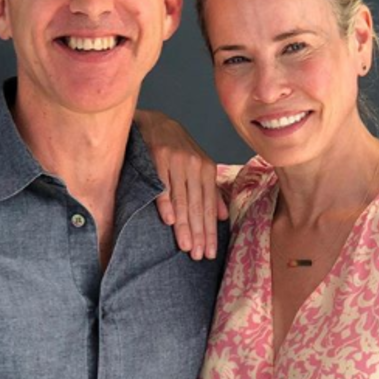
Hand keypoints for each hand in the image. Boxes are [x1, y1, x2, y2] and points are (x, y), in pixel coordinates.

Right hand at [135, 109, 227, 259]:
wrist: (155, 121)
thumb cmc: (177, 148)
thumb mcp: (199, 165)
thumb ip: (210, 190)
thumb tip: (223, 217)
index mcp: (206, 169)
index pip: (209, 206)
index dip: (209, 231)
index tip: (209, 252)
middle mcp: (194, 165)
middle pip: (197, 206)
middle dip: (198, 233)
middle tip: (197, 256)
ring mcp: (175, 161)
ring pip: (181, 199)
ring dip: (184, 225)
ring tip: (185, 246)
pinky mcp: (157, 157)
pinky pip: (161, 184)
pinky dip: (165, 202)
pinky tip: (169, 220)